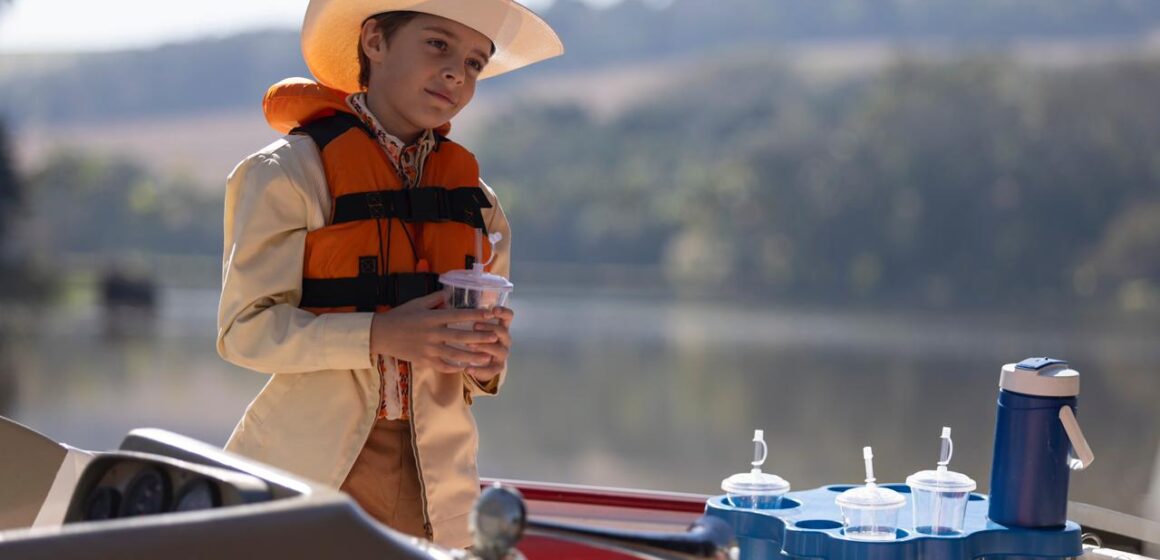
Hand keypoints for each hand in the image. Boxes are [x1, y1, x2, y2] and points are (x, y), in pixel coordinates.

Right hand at [370, 292, 500, 373]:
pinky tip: (466, 368)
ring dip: (472, 356)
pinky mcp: (423, 360)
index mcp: (432, 317)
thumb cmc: (400, 316)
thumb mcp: (417, 303)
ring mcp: (428, 349)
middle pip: (460, 336)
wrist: (380, 334)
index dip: (474, 315)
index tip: (489, 314)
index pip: (457, 315)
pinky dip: (455, 368)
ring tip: (486, 357)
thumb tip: (450, 292)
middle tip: (494, 338)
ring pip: (454, 354)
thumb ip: (435, 298)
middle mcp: (432, 334)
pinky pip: (442, 366)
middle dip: (479, 337)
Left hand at [463, 306, 513, 382]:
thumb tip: (446, 295)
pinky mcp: (496, 368)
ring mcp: (502, 354)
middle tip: (474, 326)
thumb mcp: (471, 324)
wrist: (481, 362)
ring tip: (469, 345)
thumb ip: (465, 313)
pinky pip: (491, 370)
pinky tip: (466, 369)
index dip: (503, 312)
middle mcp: (505, 340)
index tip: (492, 310)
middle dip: (489, 328)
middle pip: (503, 332)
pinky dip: (479, 370)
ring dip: (484, 346)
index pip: (508, 316)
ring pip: (498, 350)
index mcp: (501, 326)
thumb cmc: (474, 337)